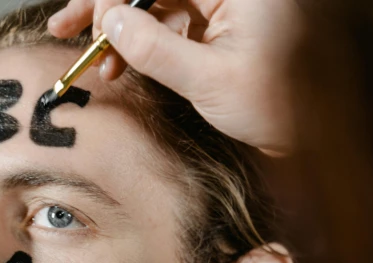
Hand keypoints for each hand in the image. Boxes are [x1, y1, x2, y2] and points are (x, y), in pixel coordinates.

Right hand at [48, 0, 302, 153]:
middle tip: (67, 27)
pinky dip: (141, 43)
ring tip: (92, 58)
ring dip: (120, 28)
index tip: (90, 21)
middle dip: (109, 6)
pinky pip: (167, 23)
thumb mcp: (211, 80)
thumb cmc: (275, 108)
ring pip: (155, 2)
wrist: (305, 138)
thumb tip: (110, 23)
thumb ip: (157, 49)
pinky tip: (118, 62)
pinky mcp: (215, 26)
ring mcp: (221, 5)